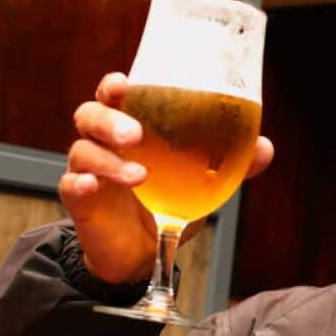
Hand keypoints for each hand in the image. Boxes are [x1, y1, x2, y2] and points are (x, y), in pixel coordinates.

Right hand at [59, 72, 274, 282]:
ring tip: (138, 176)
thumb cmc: (170, 203)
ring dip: (108, 160)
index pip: (115, 95)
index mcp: (131, 127)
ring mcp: (89, 171)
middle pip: (90, 115)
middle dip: (109, 119)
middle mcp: (104, 143)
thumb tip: (264, 147)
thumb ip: (231, 163)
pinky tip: (93, 186)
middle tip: (135, 134)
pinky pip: (72, 186)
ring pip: (83, 151)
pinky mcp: (82, 202)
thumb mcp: (203, 182)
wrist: (145, 252)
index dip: (116, 85)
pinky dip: (81, 184)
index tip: (127, 83)